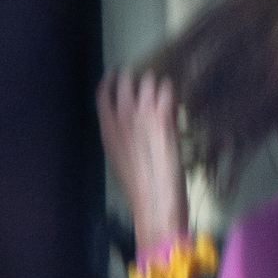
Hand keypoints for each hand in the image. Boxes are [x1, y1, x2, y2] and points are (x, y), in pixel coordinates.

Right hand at [95, 70, 190, 253]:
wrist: (156, 203)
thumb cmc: (139, 187)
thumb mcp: (121, 157)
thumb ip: (124, 134)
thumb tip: (133, 119)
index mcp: (106, 130)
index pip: (103, 93)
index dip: (110, 80)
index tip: (116, 73)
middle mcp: (121, 119)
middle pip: (125, 82)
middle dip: (135, 79)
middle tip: (146, 81)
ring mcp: (142, 116)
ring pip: (148, 82)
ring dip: (156, 84)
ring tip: (163, 92)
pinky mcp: (163, 119)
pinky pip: (167, 91)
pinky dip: (170, 90)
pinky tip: (174, 96)